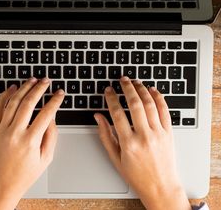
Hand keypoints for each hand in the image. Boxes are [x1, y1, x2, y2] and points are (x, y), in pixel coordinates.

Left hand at [0, 77, 64, 209]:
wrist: (0, 185)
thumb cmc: (23, 175)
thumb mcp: (45, 159)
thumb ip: (51, 137)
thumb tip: (52, 118)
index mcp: (30, 141)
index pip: (46, 114)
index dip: (55, 101)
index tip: (59, 93)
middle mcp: (15, 133)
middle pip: (28, 103)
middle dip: (39, 88)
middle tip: (46, 81)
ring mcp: (2, 130)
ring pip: (12, 102)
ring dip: (23, 88)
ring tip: (32, 81)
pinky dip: (4, 96)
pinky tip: (12, 89)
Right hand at [95, 77, 189, 209]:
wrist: (160, 186)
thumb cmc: (137, 175)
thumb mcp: (115, 158)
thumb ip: (105, 135)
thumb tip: (98, 117)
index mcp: (128, 143)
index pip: (118, 113)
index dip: (111, 99)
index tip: (108, 90)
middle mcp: (144, 136)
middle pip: (135, 104)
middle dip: (127, 88)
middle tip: (122, 80)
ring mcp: (159, 133)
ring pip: (150, 105)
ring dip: (142, 90)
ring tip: (135, 82)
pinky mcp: (169, 133)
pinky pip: (165, 111)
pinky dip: (159, 98)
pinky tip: (153, 91)